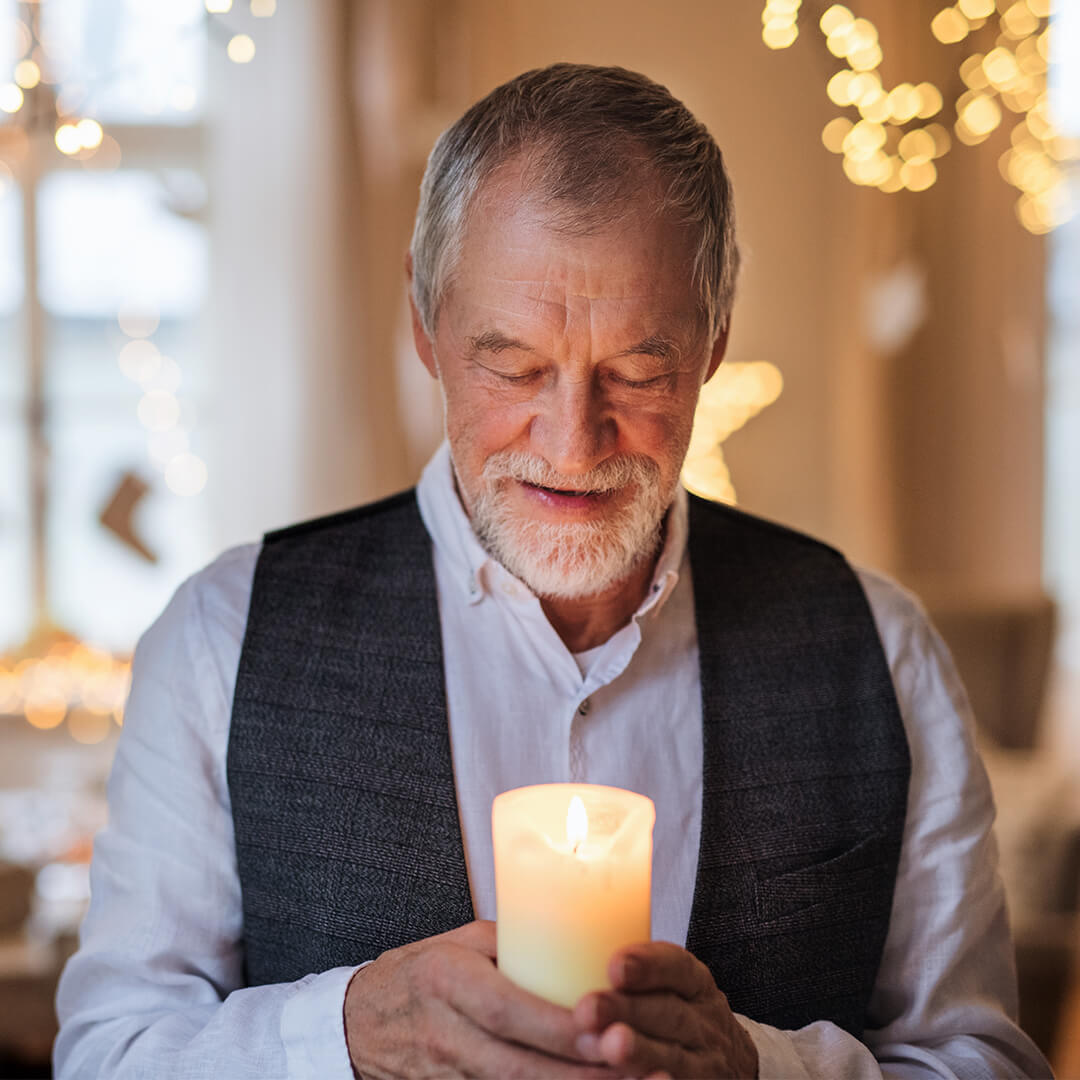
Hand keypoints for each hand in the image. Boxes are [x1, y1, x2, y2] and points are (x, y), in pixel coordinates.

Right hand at [344, 920, 619, 1078]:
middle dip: (580, 1072)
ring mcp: (449, 1074)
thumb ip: (512, 943)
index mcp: (446, 980)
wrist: (359, 1023)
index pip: (506, 1010)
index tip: (605, 1026)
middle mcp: (447, 1033)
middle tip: (636, 1065)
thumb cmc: (417, 973)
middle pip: (518, 1066)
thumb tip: (574, 939)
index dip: (557, 1026)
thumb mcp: (457, 942)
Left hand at [572, 942, 758, 1078]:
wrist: (730, 1066)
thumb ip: (630, 971)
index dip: (648, 965)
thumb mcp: (670, 986)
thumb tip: (552, 928)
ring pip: (675, 1059)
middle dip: (628, 1010)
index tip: (615, 966)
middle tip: (588, 1009)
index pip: (677, 967)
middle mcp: (705, 1023)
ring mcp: (707, 1064)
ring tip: (607, 1046)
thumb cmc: (677, 1013)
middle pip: (670, 1014)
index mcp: (695, 985)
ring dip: (640, 1053)